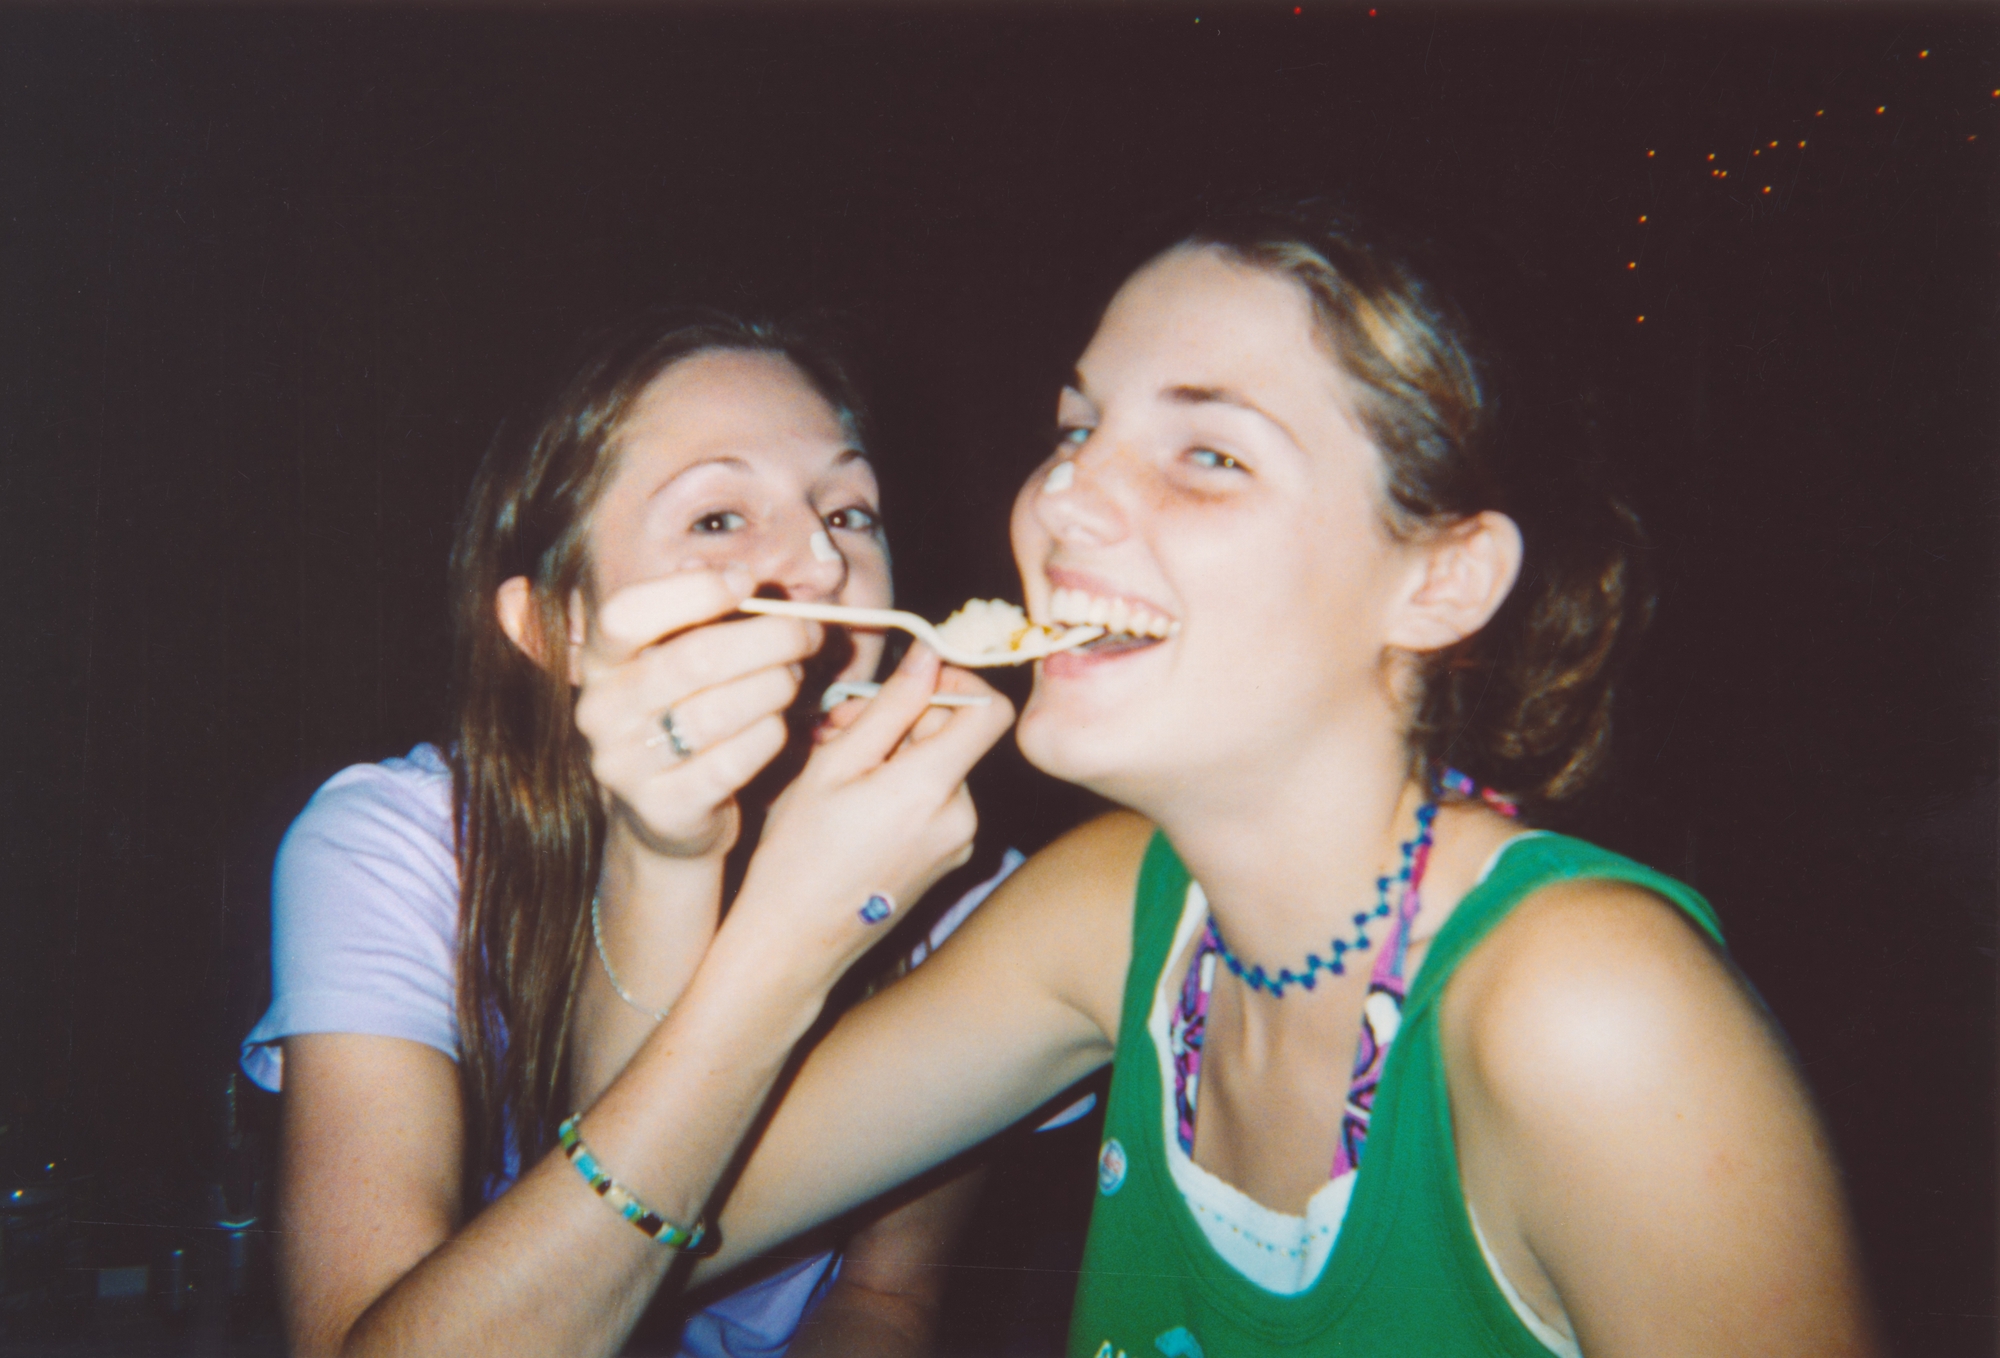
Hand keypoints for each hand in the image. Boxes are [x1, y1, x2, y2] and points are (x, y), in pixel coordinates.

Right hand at [578, 569, 825, 857]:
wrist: (665, 815)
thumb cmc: (686, 716)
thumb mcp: (682, 664)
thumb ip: (709, 622)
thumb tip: (754, 583)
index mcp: (599, 661)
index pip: (627, 612)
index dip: (693, 591)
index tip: (747, 582)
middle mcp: (601, 711)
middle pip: (692, 660)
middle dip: (768, 639)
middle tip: (808, 633)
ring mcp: (625, 764)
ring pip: (718, 712)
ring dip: (775, 686)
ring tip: (795, 677)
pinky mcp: (663, 808)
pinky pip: (733, 761)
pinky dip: (768, 735)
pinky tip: (779, 724)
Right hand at [725, 645, 1012, 985]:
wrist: (794, 944)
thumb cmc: (799, 854)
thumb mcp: (833, 765)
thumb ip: (889, 706)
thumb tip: (928, 654)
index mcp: (933, 787)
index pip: (993, 710)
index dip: (960, 682)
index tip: (915, 680)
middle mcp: (962, 815)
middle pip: (959, 736)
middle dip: (908, 717)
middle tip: (842, 722)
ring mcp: (960, 842)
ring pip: (943, 767)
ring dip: (899, 752)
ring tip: (840, 767)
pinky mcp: (949, 860)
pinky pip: (938, 801)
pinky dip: (905, 787)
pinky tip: (857, 802)